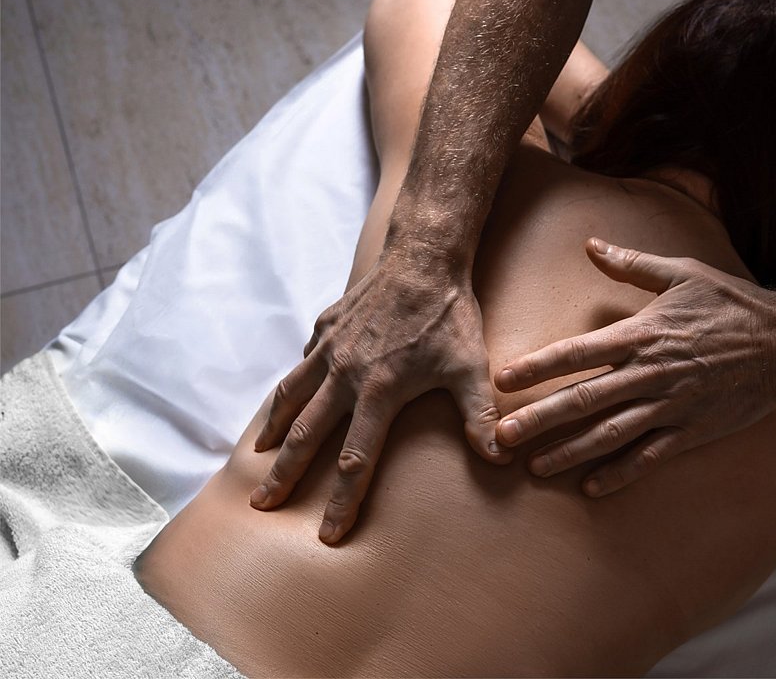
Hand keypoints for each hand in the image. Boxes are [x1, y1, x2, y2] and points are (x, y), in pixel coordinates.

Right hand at [249, 249, 509, 543]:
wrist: (423, 256)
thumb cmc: (450, 315)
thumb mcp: (471, 366)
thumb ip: (480, 414)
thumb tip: (501, 455)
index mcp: (378, 391)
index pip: (355, 460)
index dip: (342, 501)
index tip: (327, 534)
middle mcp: (345, 374)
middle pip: (308, 435)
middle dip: (284, 474)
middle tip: (263, 503)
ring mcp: (330, 348)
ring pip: (292, 396)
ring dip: (275, 429)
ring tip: (258, 453)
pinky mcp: (325, 326)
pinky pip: (303, 362)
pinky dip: (293, 383)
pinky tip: (289, 396)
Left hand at [495, 238, 775, 496]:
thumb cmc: (732, 304)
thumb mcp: (683, 273)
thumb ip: (632, 263)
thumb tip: (591, 244)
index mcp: (641, 334)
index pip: (577, 352)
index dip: (537, 366)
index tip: (502, 378)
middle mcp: (650, 374)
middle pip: (583, 400)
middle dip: (539, 420)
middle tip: (501, 438)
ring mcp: (670, 407)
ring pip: (610, 435)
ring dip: (570, 452)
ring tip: (536, 467)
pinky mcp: (691, 431)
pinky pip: (650, 457)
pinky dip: (621, 474)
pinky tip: (592, 487)